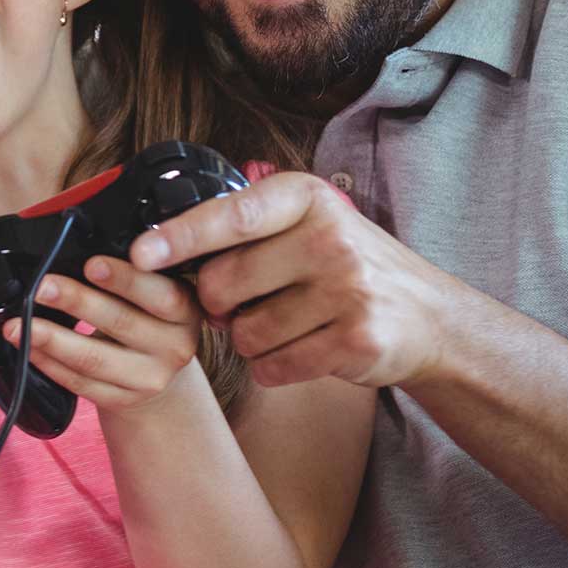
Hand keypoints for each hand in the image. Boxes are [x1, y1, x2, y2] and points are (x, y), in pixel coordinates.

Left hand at [1, 254, 207, 419]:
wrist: (158, 372)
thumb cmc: (148, 316)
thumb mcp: (156, 291)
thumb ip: (132, 273)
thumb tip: (80, 244)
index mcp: (185, 311)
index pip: (160, 294)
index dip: (125, 279)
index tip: (91, 264)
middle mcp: (175, 347)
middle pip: (120, 323)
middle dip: (76, 302)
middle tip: (42, 287)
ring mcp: (149, 379)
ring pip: (94, 359)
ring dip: (50, 338)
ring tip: (18, 324)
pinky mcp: (123, 400)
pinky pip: (80, 383)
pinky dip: (48, 363)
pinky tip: (27, 347)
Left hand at [129, 171, 462, 389]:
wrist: (428, 317)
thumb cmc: (346, 268)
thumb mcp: (307, 225)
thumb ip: (244, 232)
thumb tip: (160, 255)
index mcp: (307, 199)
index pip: (231, 217)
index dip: (180, 237)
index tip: (140, 254)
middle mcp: (330, 238)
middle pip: (222, 285)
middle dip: (218, 305)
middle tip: (243, 304)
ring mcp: (347, 291)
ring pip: (243, 334)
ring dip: (248, 340)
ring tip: (285, 325)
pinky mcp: (356, 341)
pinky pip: (272, 367)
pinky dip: (273, 367)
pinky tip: (302, 350)